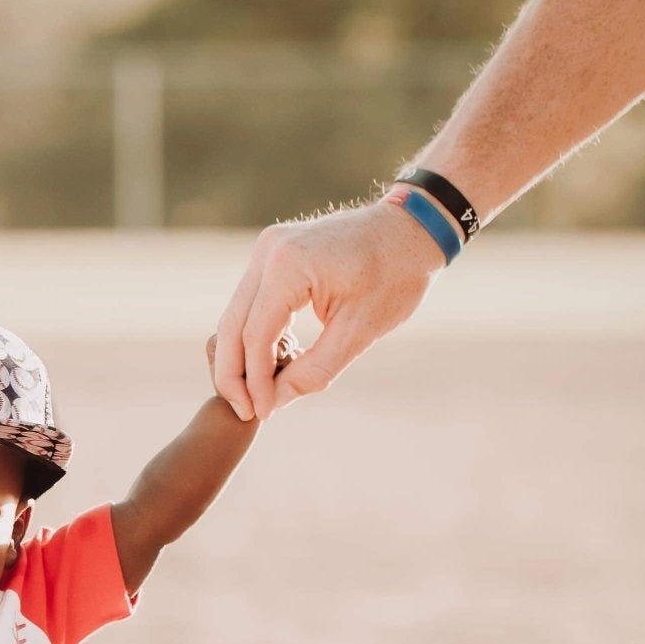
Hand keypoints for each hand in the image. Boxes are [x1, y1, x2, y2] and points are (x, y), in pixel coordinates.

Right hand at [212, 199, 446, 421]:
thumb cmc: (396, 276)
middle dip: (233, 374)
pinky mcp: (272, 255)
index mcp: (289, 266)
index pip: (255, 335)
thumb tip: (273, 403)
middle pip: (232, 326)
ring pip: (235, 316)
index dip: (254, 381)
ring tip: (253, 395)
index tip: (261, 414)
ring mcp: (267, 249)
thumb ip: (313, 371)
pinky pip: (251, 304)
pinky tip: (266, 366)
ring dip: (239, 358)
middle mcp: (268, 251)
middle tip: (245, 411)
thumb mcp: (359, 332)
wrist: (412, 229)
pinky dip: (253, 337)